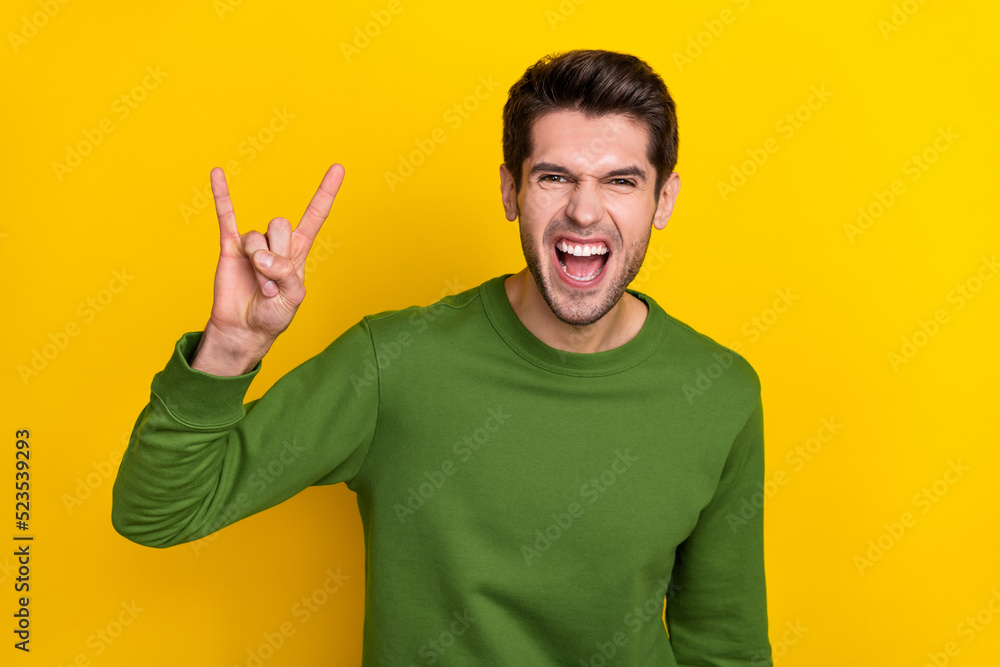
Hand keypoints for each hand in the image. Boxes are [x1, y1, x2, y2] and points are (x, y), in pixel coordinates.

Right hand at [191, 164, 345, 374]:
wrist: (245, 328)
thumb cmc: (274, 313)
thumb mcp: (293, 298)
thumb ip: (285, 274)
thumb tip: (261, 256)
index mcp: (298, 250)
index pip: (315, 215)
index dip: (326, 192)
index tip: (338, 167)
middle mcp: (276, 242)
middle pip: (280, 225)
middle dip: (277, 257)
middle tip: (273, 284)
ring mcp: (253, 243)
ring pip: (257, 236)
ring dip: (259, 265)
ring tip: (260, 286)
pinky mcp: (230, 247)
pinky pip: (225, 216)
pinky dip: (221, 194)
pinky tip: (218, 173)